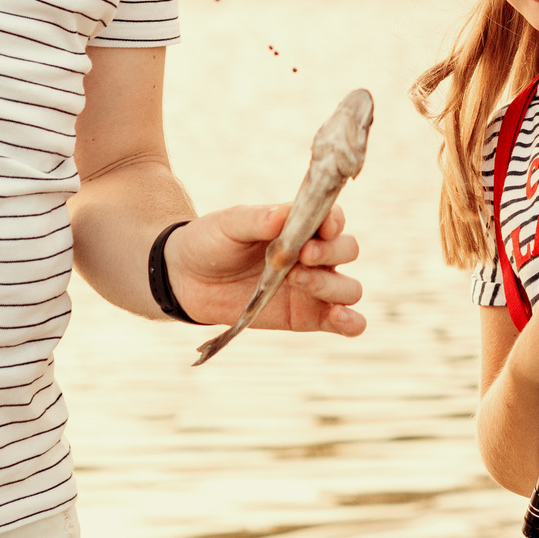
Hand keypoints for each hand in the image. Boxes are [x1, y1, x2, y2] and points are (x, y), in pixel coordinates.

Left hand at [167, 205, 365, 336]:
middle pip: (347, 250)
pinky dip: (351, 321)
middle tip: (300, 256)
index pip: (334, 219)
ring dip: (331, 285)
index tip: (321, 229)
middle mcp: (314, 255)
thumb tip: (283, 214)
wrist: (188, 277)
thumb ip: (257, 219)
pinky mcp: (306, 317)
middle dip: (330, 253)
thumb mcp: (229, 224)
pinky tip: (339, 318)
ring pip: (349, 288)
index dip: (334, 223)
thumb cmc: (213, 241)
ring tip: (296, 280)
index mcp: (301, 226)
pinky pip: (344, 322)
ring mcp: (313, 288)